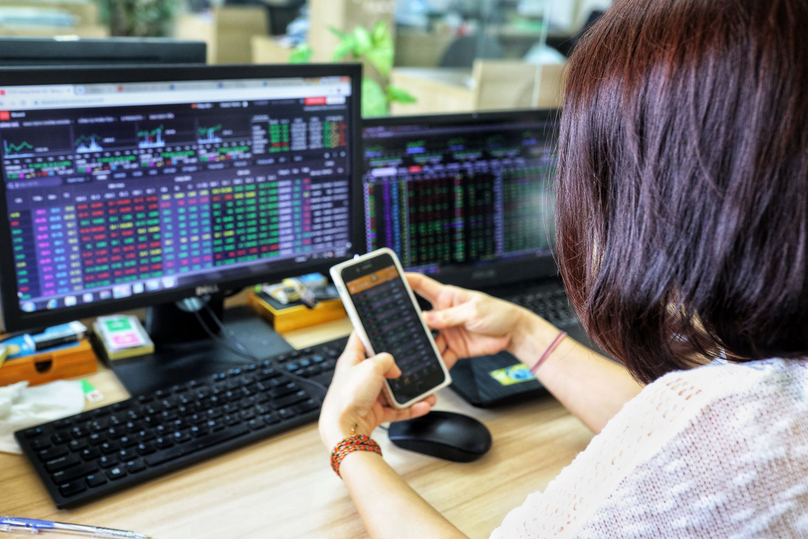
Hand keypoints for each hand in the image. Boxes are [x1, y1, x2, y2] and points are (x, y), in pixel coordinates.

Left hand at [319, 332, 436, 449]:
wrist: (345, 430)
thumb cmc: (348, 397)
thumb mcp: (371, 366)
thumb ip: (387, 360)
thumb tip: (394, 368)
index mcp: (352, 360)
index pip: (359, 339)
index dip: (370, 330)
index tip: (382, 325)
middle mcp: (359, 377)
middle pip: (382, 366)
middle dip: (399, 366)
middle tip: (413, 362)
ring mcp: (367, 395)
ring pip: (393, 390)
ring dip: (410, 391)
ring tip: (426, 390)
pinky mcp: (374, 412)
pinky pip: (397, 408)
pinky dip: (410, 408)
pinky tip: (422, 405)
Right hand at [407, 273, 535, 366]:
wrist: (513, 333)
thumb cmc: (498, 313)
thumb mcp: (474, 311)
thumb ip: (449, 317)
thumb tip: (426, 318)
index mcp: (447, 297)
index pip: (420, 285)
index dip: (405, 280)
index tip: (388, 279)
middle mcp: (443, 314)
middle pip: (419, 317)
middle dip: (408, 324)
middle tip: (395, 330)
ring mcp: (447, 332)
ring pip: (428, 341)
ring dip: (421, 348)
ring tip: (412, 355)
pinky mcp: (454, 347)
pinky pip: (441, 357)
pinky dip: (435, 364)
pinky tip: (429, 369)